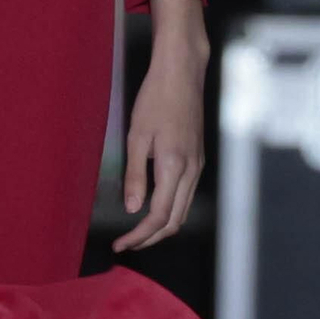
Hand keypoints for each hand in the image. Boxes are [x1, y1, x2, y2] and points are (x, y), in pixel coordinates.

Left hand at [112, 0, 207, 255]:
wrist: (182, 73)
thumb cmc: (156, 99)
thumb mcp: (137, 136)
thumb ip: (136, 175)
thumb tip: (133, 209)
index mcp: (175, 166)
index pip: (158, 216)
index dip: (139, 236)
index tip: (121, 244)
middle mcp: (191, 170)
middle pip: (175, 220)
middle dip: (150, 238)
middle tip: (126, 244)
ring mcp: (198, 165)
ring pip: (183, 209)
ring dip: (161, 226)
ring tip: (137, 232)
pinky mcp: (198, 158)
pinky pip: (187, 194)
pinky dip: (171, 210)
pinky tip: (153, 207)